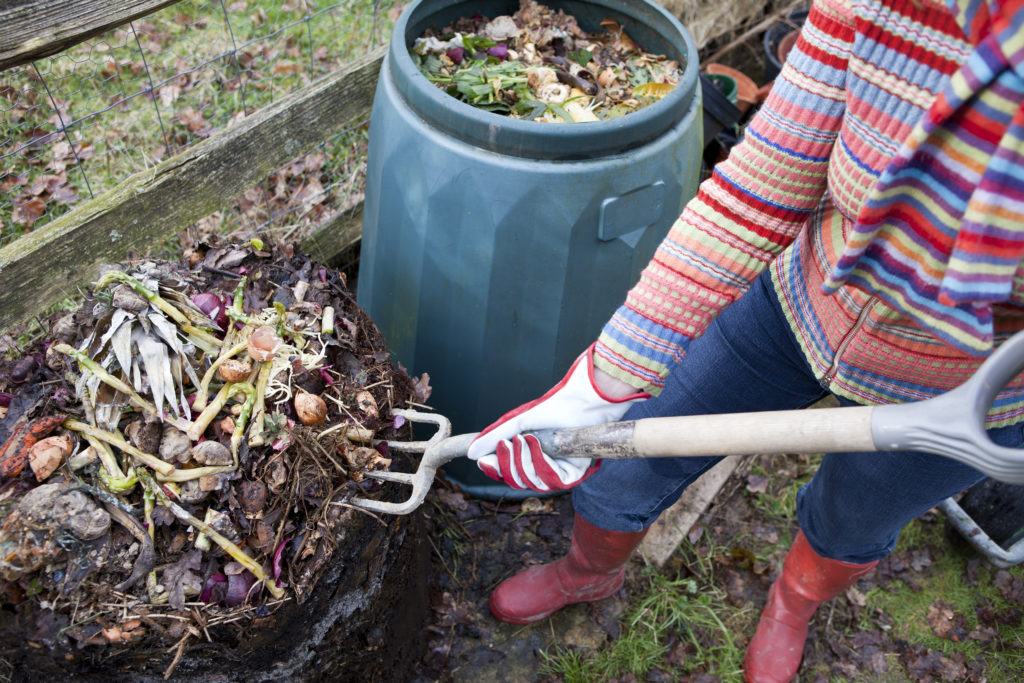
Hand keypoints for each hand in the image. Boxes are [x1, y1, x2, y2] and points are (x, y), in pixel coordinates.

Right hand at [467, 344, 648, 490]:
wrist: (582, 401)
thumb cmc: (553, 407)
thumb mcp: (518, 422)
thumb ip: (494, 437)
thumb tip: (471, 453)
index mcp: (530, 455)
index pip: (508, 472)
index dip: (495, 469)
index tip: (482, 461)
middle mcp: (544, 467)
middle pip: (517, 481)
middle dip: (508, 463)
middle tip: (506, 443)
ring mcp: (558, 472)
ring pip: (532, 483)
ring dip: (524, 461)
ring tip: (524, 438)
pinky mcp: (574, 475)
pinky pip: (551, 481)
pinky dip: (541, 462)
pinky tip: (537, 444)